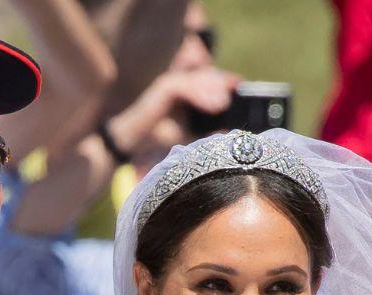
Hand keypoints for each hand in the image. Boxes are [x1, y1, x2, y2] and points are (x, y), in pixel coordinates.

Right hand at [105, 67, 238, 155]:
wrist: (132, 142)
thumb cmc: (157, 139)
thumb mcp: (189, 135)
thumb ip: (206, 131)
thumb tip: (228, 132)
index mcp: (185, 92)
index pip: (208, 80)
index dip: (224, 81)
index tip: (239, 87)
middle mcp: (178, 84)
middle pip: (206, 76)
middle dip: (221, 83)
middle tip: (236, 91)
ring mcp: (171, 83)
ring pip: (198, 80)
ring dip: (212, 90)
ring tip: (223, 104)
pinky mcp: (164, 87)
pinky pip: (186, 86)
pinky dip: (200, 95)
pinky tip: (213, 106)